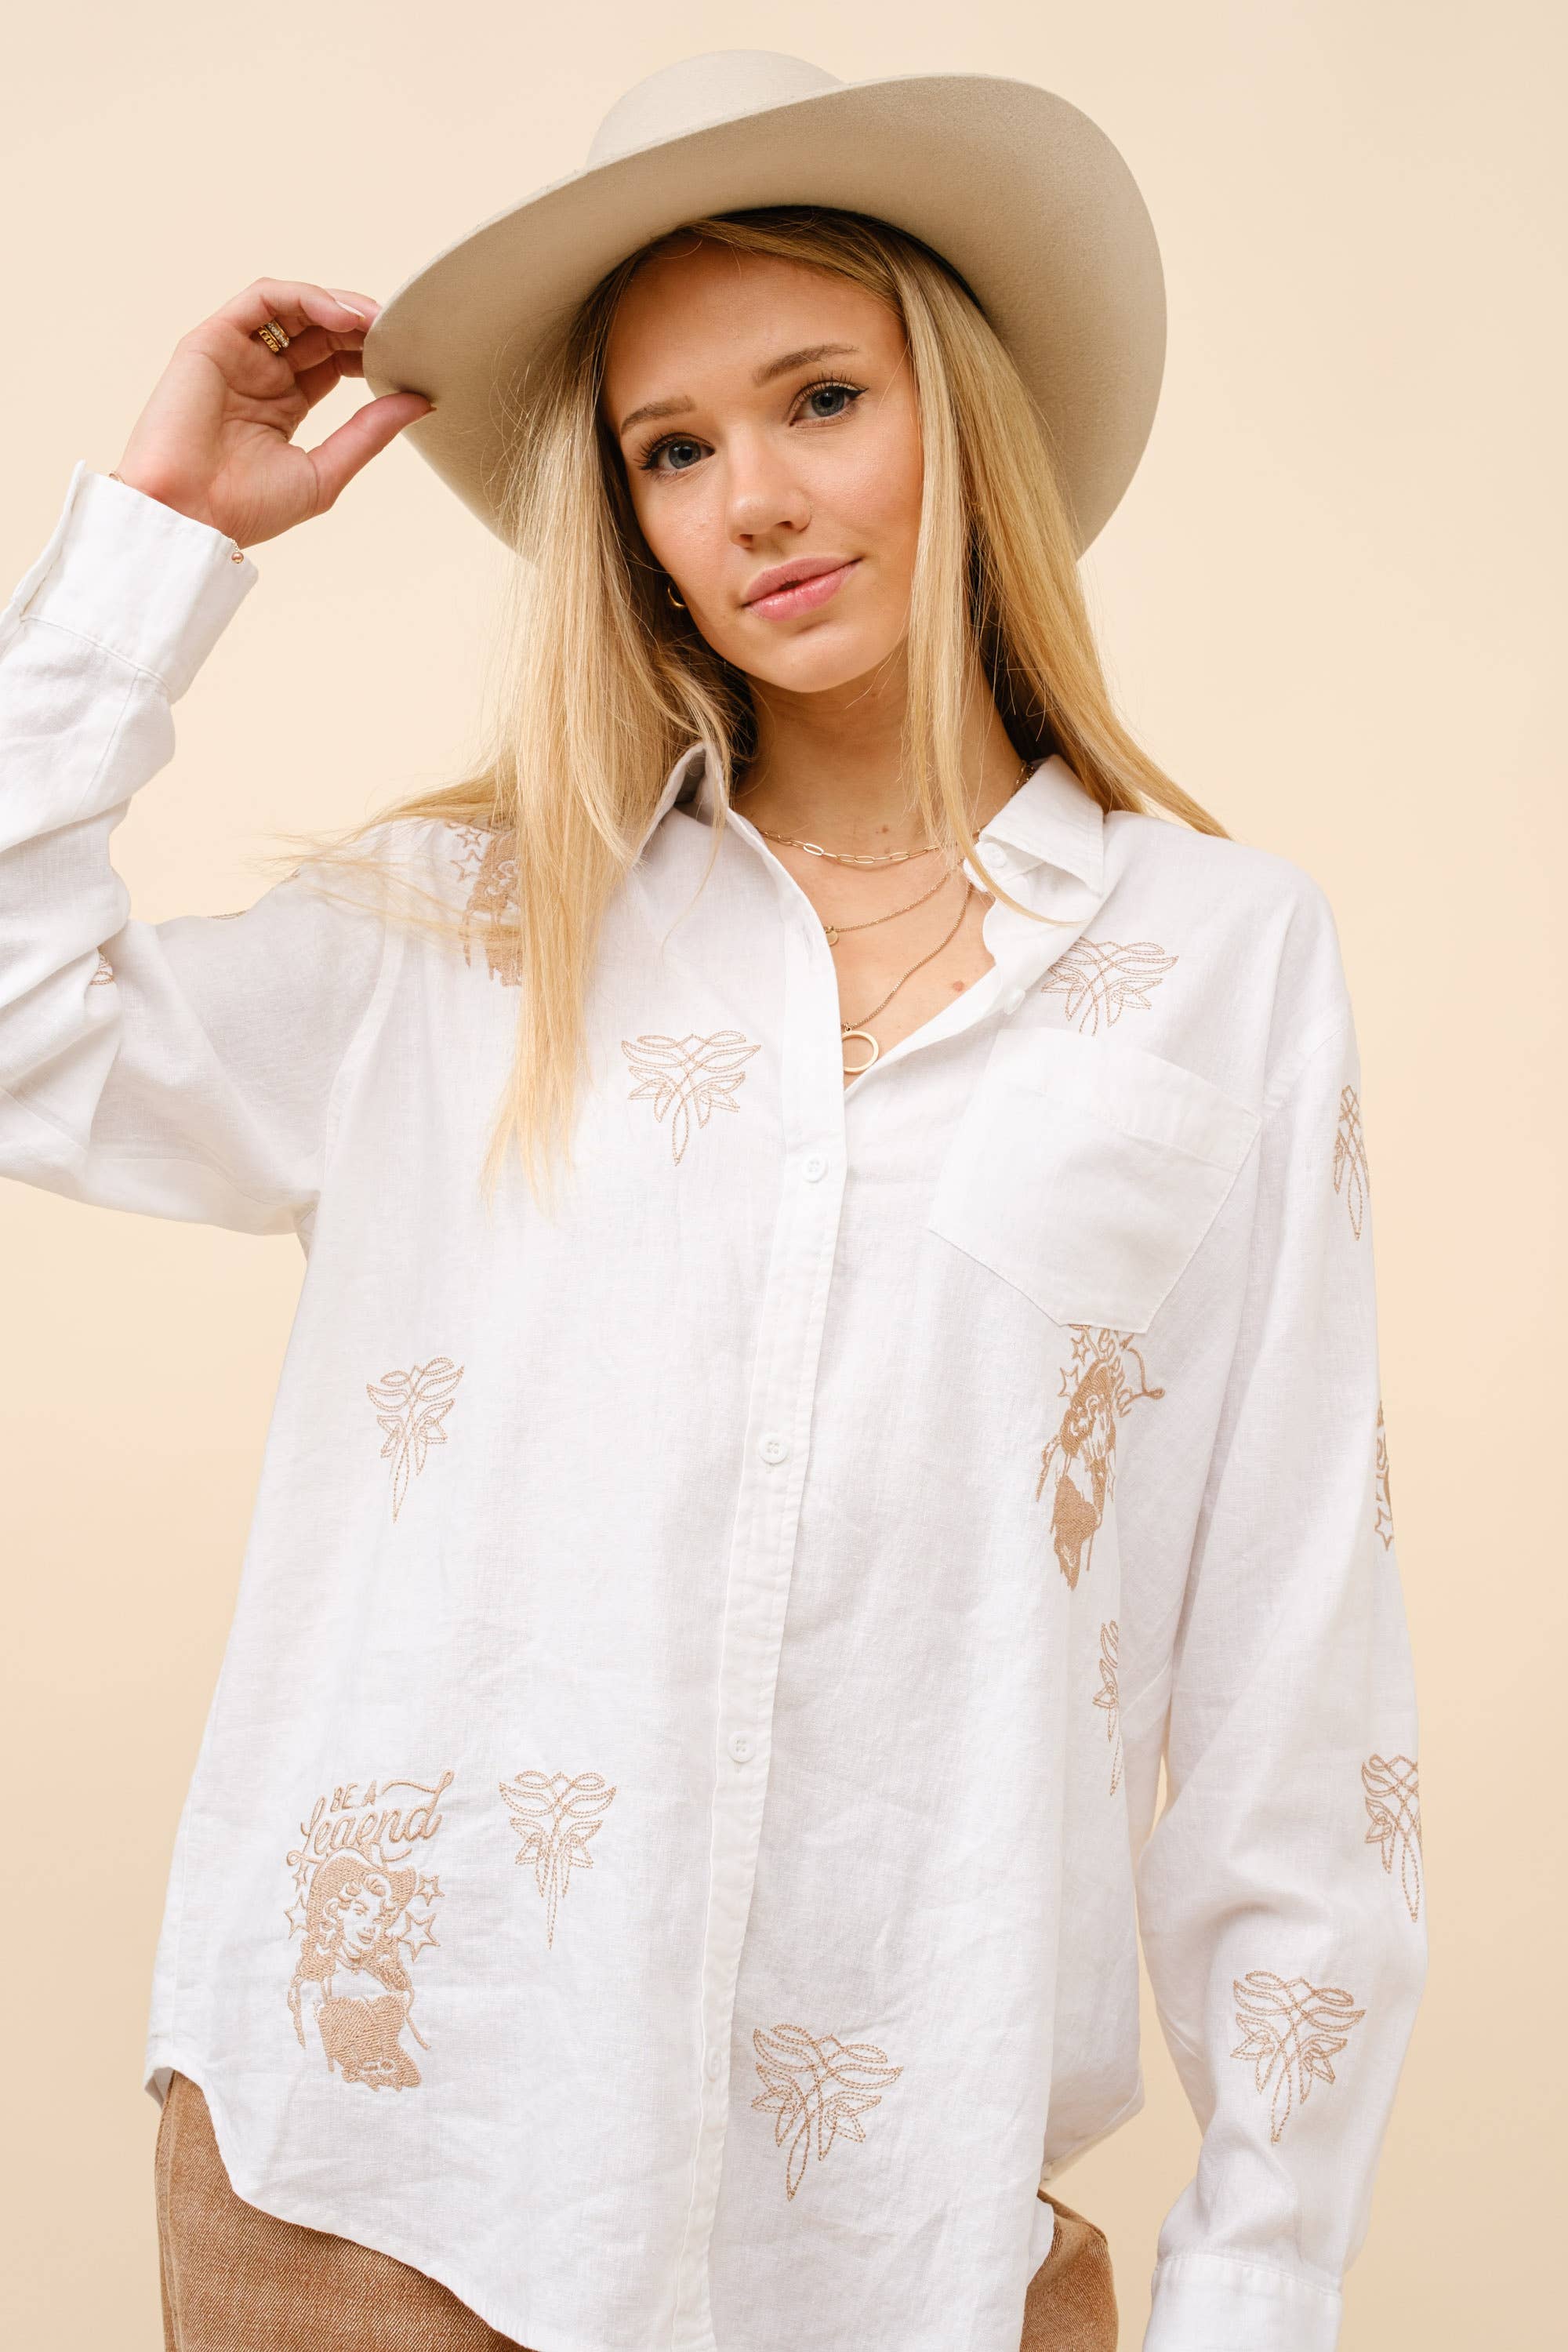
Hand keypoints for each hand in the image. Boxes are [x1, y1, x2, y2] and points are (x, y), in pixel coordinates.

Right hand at [113, 278, 431, 547]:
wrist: (189, 517)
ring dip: (338, 304)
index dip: (369, 352)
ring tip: (375, 320)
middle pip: (318, 329)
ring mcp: (235, 354)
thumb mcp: (326, 470)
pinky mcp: (212, 339)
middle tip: (399, 330)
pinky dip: (304, 297)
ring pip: (293, 306)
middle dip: (360, 325)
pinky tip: (341, 316)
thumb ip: (370, 432)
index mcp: (283, 404)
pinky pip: (263, 299)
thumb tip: (420, 402)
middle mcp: (259, 373)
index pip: (334, 360)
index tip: (406, 358)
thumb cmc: (248, 509)